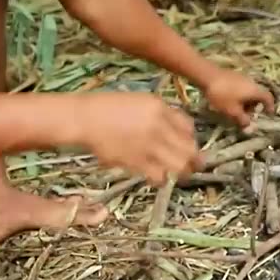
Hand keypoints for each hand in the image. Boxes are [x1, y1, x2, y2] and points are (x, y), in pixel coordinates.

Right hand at [77, 92, 201, 185]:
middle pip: (189, 149)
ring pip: (179, 166)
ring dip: (181, 172)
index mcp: (160, 107)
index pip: (189, 127)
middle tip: (193, 165)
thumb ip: (161, 113)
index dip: (191, 138)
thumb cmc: (108, 107)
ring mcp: (148, 146)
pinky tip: (157, 176)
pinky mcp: (136, 162)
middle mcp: (158, 126)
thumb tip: (179, 130)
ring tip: (177, 174)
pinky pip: (159, 177)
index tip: (188, 144)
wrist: (85, 119)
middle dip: (194, 160)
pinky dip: (161, 179)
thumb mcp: (139, 100)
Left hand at [204, 70, 274, 128]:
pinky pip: (240, 89)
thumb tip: (249, 128)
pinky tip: (228, 102)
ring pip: (248, 93)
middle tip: (245, 116)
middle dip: (253, 107)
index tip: (268, 115)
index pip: (268, 98)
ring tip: (234, 111)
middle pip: (258, 96)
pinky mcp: (233, 77)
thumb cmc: (223, 95)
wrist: (207, 76)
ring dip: (245, 103)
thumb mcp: (233, 112)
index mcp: (255, 90)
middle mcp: (252, 82)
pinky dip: (238, 97)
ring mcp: (242, 78)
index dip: (270, 107)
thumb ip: (243, 121)